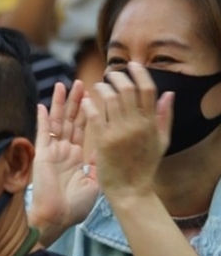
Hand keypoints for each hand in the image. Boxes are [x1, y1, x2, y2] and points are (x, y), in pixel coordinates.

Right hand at [31, 81, 99, 236]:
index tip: (94, 95)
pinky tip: (43, 104)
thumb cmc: (74, 207)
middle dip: (76, 101)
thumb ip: (97, 164)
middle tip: (82, 82)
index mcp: (76, 157)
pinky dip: (42, 119)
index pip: (83, 128)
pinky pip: (42, 133)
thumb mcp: (93, 184)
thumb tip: (104, 149)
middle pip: (70, 120)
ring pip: (57, 122)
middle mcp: (63, 151)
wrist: (57, 218)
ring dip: (61, 104)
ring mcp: (52, 152)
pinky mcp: (42, 155)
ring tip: (65, 85)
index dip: (88, 111)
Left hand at [84, 62, 172, 202]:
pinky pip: (95, 116)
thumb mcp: (162, 141)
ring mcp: (120, 133)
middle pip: (128, 90)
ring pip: (110, 99)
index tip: (132, 65)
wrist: (131, 191)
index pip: (148, 89)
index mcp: (152, 123)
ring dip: (103, 88)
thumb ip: (165, 116)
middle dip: (118, 77)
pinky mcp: (104, 142)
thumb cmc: (145, 166)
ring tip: (98, 86)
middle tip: (111, 73)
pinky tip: (86, 100)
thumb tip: (169, 93)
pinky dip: (90, 105)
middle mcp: (138, 125)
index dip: (140, 73)